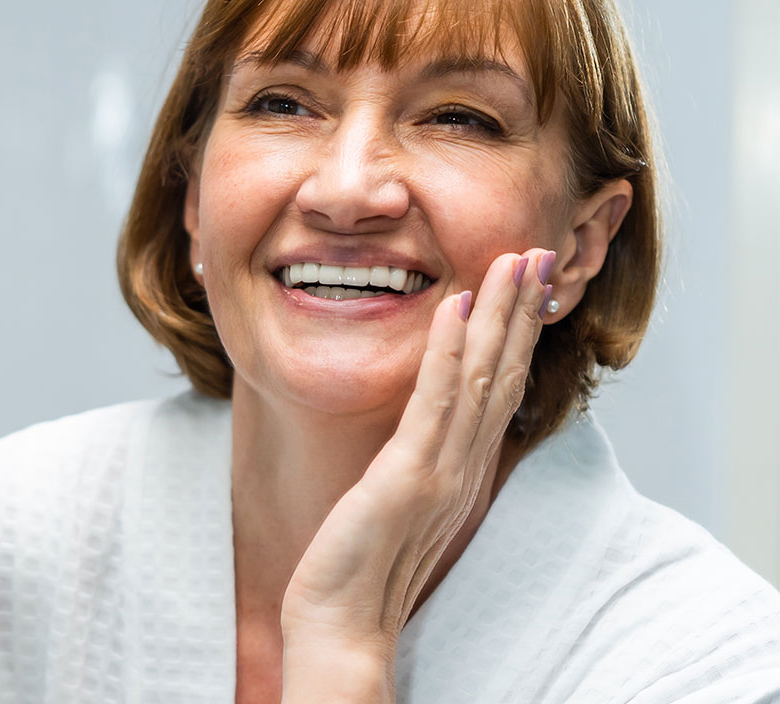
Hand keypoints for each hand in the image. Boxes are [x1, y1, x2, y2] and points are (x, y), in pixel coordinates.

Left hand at [278, 249, 554, 702]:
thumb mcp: (403, 502)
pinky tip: (453, 309)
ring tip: (510, 261)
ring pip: (479, 378)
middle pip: (503, 374)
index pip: (499, 388)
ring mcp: (441, 472)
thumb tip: (426, 424)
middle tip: (537, 253)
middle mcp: (464, 467)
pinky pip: (432, 403)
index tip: (527, 284)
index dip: (516, 334)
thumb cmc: (362, 565)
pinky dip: (445, 352)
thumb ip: (422, 461)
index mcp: (463, 470)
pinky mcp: (407, 478)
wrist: (340, 624)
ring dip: (497, 315)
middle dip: (520, 310)